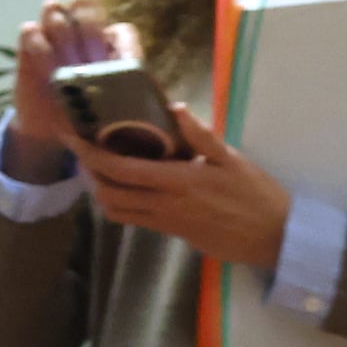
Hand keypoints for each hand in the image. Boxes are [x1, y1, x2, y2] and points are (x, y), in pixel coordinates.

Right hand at [2, 0, 127, 178]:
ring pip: (55, 10)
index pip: (121, 32)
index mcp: (110, 49)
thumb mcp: (114, 114)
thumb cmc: (87, 120)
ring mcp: (53, 37)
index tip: (125, 65)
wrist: (49, 128)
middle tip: (88, 48)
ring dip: (59, 24)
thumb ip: (135, 105)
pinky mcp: (28, 48)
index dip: (124, 45)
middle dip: (87, 20)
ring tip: (63, 50)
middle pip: (85, 6)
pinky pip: (29, 31)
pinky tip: (41, 62)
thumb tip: (173, 109)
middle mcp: (81, 35)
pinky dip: (36, 42)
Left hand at [78, 93, 294, 272]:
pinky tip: (128, 186)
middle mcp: (164, 205)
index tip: (71, 137)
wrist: (276, 238)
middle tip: (82, 150)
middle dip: (88, 172)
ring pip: (116, 212)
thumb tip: (175, 108)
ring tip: (100, 167)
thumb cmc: (257, 195)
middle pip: (108, 193)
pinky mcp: (173, 234)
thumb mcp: (233, 159)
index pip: (119, 169)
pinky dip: (120, 203)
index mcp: (177, 181)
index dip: (89, 154)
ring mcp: (166, 223)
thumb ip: (201, 135)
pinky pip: (135, 220)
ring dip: (101, 190)